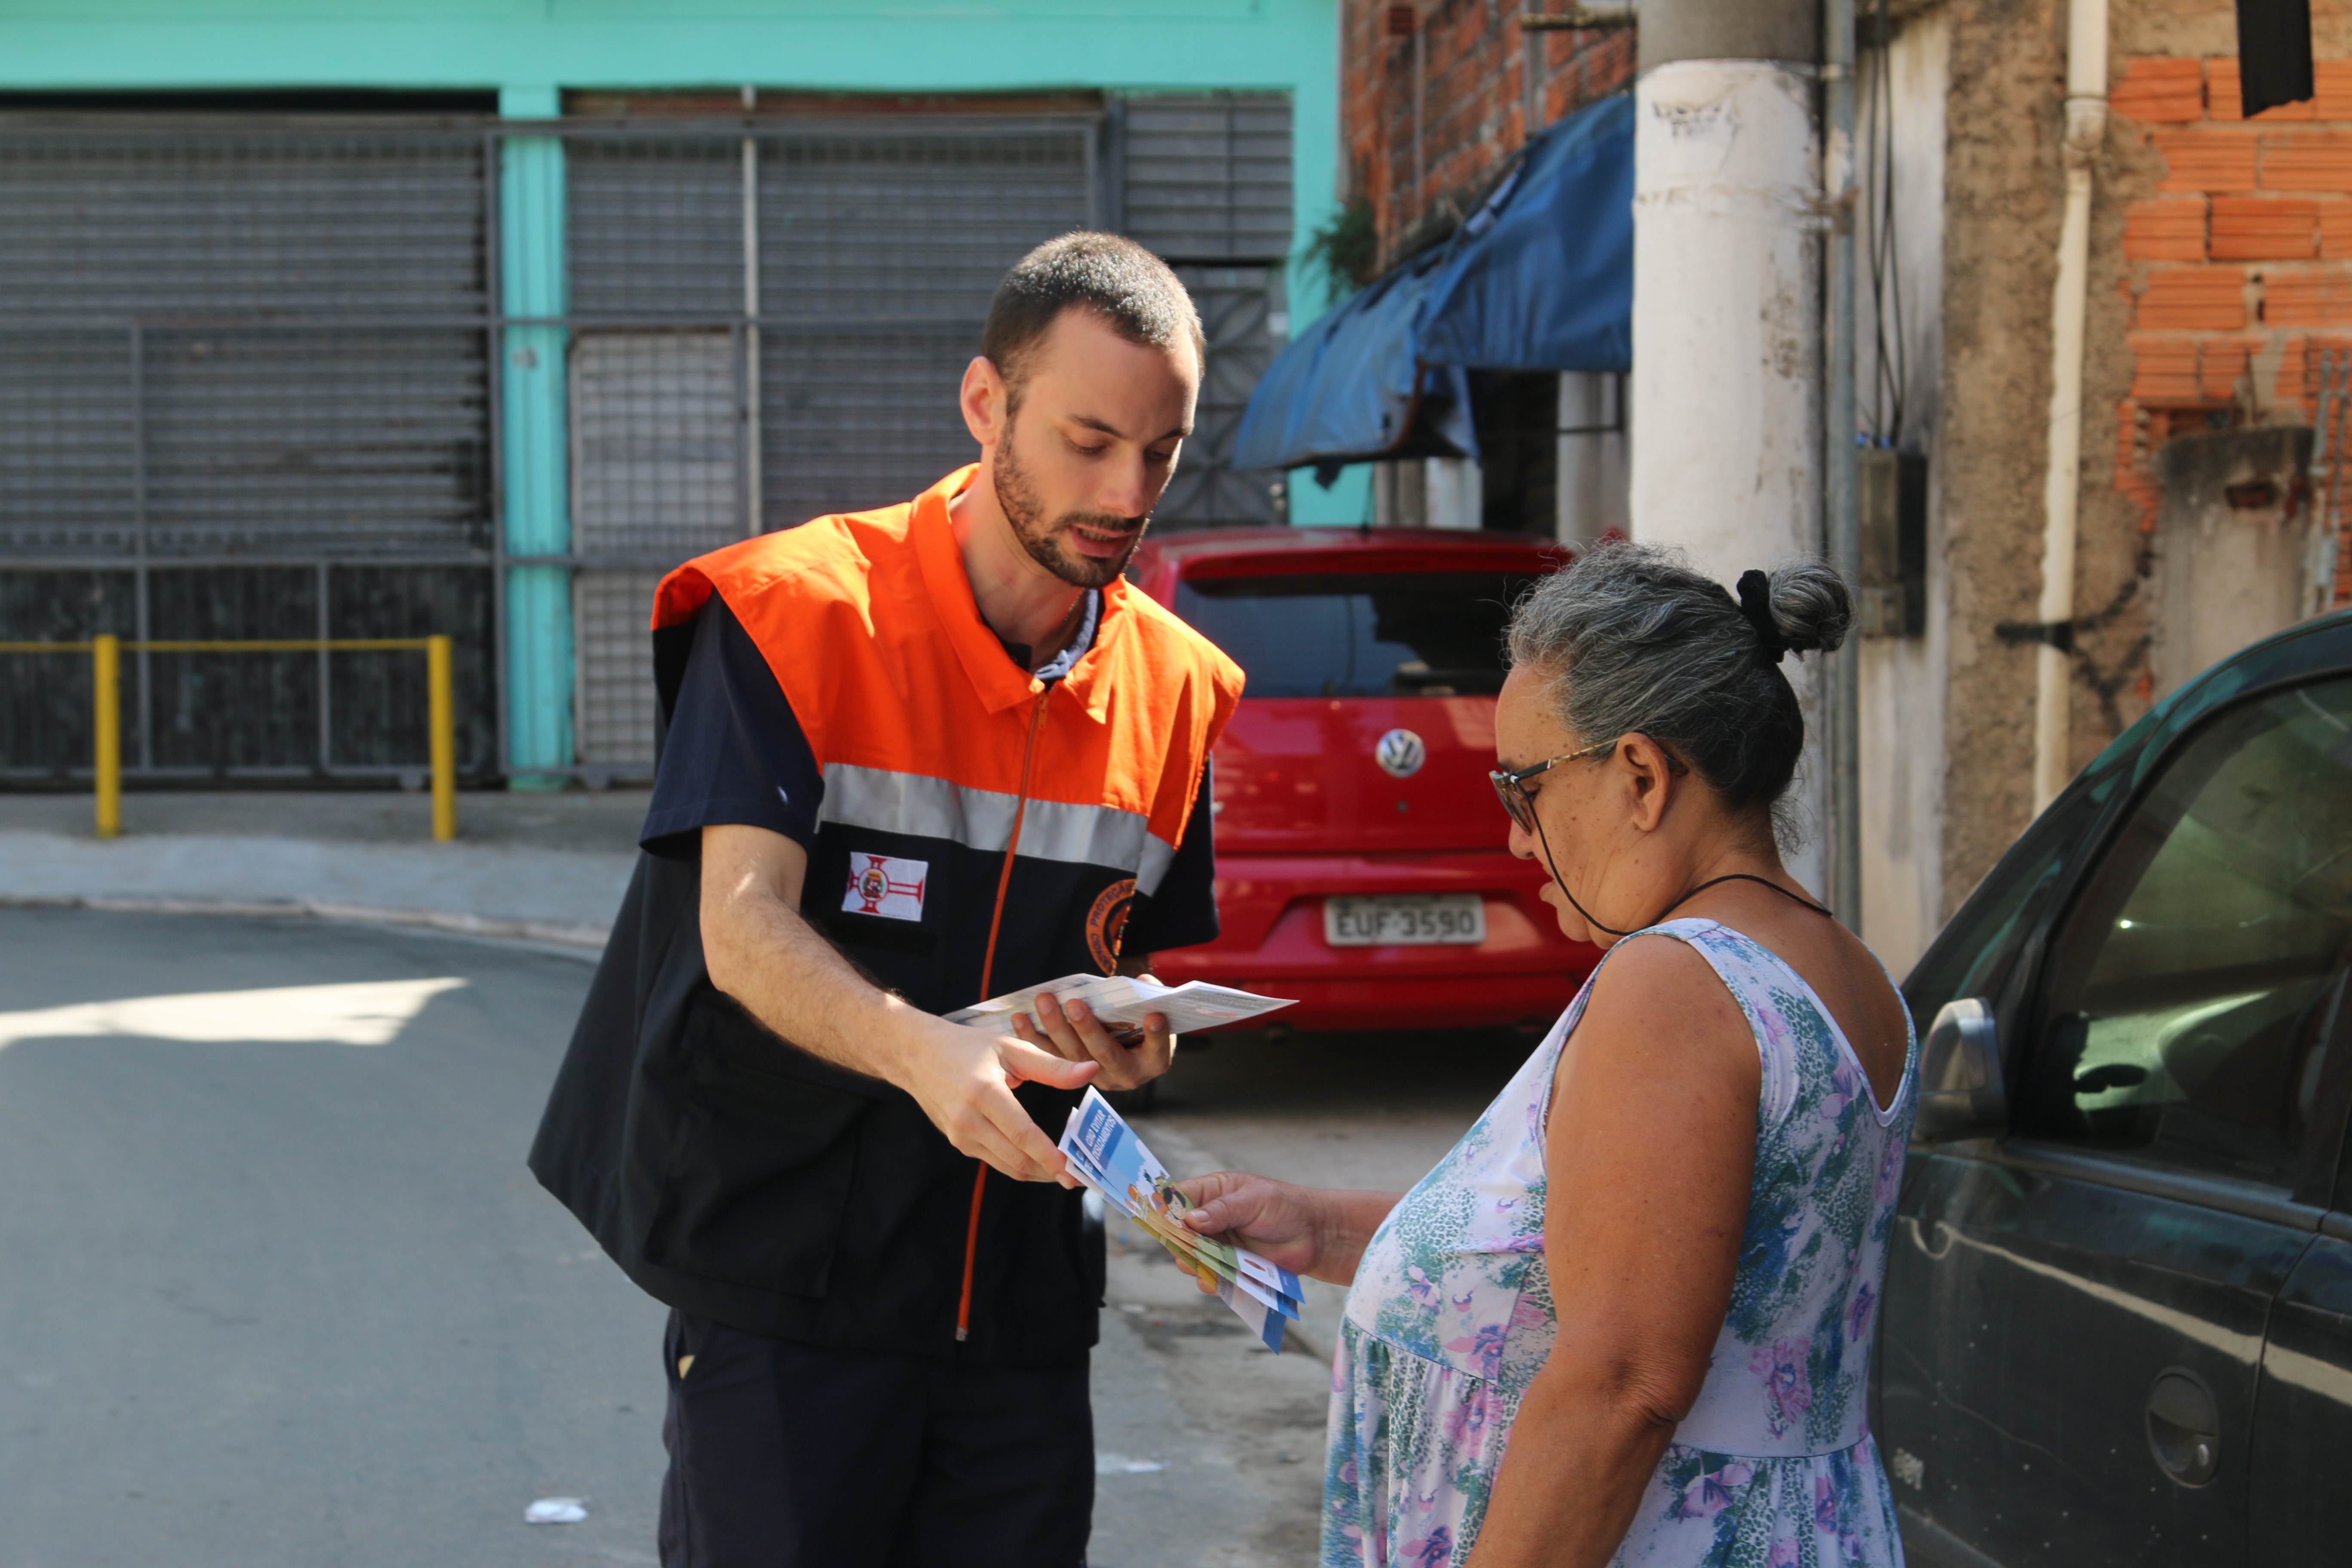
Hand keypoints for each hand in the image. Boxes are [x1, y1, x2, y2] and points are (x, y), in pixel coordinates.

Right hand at [898, 1016, 1098, 1185]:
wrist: (917, 1055)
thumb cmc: (967, 1047)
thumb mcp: (1010, 1048)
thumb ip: (1052, 1066)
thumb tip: (1091, 1071)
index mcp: (982, 1092)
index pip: (1023, 1134)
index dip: (1050, 1157)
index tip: (1074, 1171)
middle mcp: (967, 1119)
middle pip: (1017, 1159)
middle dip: (1050, 1172)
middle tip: (1080, 1175)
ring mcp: (960, 1135)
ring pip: (1007, 1166)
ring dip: (1037, 1173)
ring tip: (1065, 1171)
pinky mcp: (958, 1142)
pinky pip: (995, 1160)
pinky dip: (1019, 1164)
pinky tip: (1038, 1158)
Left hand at [1009, 978, 1175, 1091]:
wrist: (1127, 1040)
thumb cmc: (1142, 1017)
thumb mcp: (1154, 1007)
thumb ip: (1152, 995)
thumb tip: (1143, 984)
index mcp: (1153, 1060)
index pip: (1158, 1051)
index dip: (1157, 1036)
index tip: (1154, 1016)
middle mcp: (1126, 1075)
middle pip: (1106, 1054)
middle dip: (1088, 1029)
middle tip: (1075, 1004)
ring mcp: (1098, 1077)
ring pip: (1074, 1056)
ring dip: (1056, 1028)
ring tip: (1044, 1002)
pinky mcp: (1073, 1074)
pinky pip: (1051, 1057)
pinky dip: (1034, 1037)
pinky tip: (1020, 1018)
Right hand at [1171, 1171, 1325, 1278]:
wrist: (1314, 1236)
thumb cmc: (1285, 1207)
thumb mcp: (1253, 1200)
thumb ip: (1222, 1210)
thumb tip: (1190, 1220)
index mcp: (1211, 1193)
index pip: (1177, 1199)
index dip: (1168, 1211)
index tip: (1171, 1224)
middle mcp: (1208, 1221)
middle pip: (1176, 1235)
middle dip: (1183, 1243)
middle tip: (1198, 1247)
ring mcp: (1217, 1247)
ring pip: (1188, 1261)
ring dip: (1199, 1264)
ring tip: (1219, 1261)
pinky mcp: (1228, 1269)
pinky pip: (1209, 1281)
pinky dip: (1215, 1282)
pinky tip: (1231, 1276)